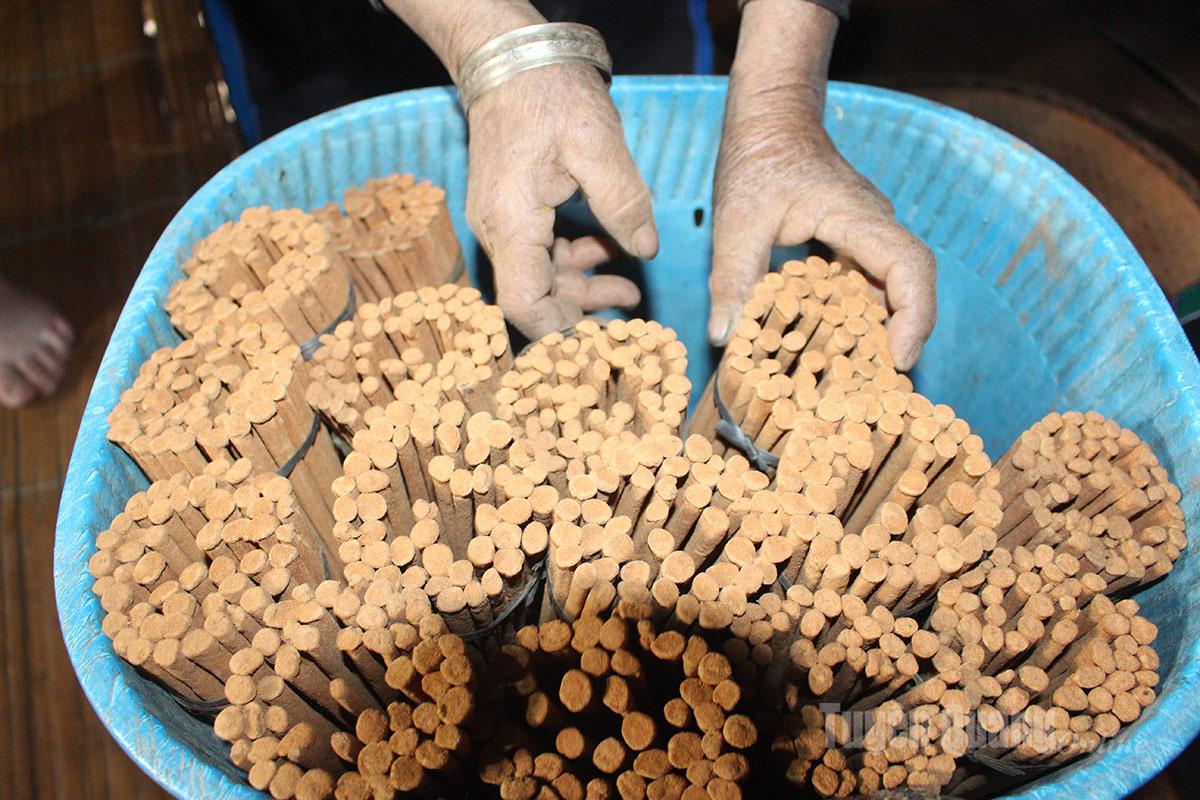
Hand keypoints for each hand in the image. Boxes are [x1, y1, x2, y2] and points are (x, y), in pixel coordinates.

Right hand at [466, 64, 657, 338]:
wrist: (511, 59)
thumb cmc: (549, 94)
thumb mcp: (597, 143)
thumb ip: (623, 201)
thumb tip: (645, 250)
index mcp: (512, 224)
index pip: (524, 306)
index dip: (561, 333)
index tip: (601, 341)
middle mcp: (497, 232)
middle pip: (533, 299)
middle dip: (581, 314)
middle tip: (630, 315)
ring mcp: (500, 224)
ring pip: (538, 280)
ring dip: (582, 289)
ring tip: (629, 290)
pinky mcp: (510, 213)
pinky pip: (537, 255)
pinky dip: (571, 262)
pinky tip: (606, 250)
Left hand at [709, 86, 936, 369]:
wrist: (769, 118)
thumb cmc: (757, 156)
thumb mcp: (737, 220)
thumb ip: (732, 278)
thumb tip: (724, 337)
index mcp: (858, 217)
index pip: (910, 267)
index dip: (914, 315)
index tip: (900, 357)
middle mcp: (874, 227)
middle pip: (910, 286)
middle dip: (902, 335)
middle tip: (877, 384)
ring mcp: (866, 235)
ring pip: (891, 287)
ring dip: (880, 329)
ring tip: (858, 376)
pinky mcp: (852, 242)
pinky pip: (867, 282)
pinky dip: (857, 315)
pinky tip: (833, 345)